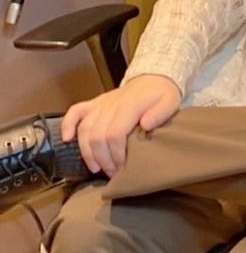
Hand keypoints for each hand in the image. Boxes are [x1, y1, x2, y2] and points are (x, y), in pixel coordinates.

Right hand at [61, 74, 182, 175]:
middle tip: (112, 173)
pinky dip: (67, 125)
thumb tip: (146, 125)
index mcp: (129, 105)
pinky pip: (75, 112)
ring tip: (96, 167)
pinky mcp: (94, 103)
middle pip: (97, 136)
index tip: (123, 168)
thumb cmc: (162, 94)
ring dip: (87, 152)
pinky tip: (67, 140)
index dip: (116, 154)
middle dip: (103, 159)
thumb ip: (160, 113)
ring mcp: (101, 104)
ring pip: (85, 129)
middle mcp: (111, 104)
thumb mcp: (170, 102)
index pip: (115, 134)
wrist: (154, 79)